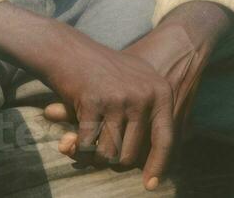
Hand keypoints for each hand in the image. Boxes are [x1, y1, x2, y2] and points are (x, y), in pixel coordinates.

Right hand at [45, 1, 233, 189]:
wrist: (68, 50)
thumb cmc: (102, 72)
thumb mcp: (136, 84)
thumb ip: (147, 119)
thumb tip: (155, 168)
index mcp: (160, 91)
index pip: (165, 140)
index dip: (158, 165)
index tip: (149, 185)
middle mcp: (144, 95)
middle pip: (132, 154)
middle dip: (113, 158)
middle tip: (99, 147)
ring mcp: (120, 98)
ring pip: (109, 154)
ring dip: (93, 155)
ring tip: (86, 140)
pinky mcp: (94, 102)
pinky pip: (88, 145)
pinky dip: (78, 148)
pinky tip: (71, 137)